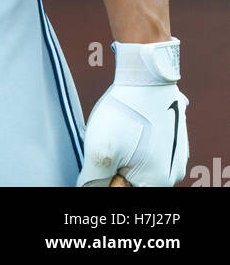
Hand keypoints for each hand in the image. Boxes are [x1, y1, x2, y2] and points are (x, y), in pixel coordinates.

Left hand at [78, 38, 188, 186]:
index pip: (122, 190)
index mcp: (158, 182)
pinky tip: (132, 120)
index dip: (108, 176)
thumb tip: (88, 189)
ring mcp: (177, 153)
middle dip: (118, 165)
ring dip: (127, 151)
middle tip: (113, 139)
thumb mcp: (99, 150)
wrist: (146, 74)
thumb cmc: (124, 112)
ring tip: (122, 127)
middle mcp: (173, 173)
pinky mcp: (174, 135)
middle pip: (133, 178)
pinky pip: (151, 145)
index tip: (105, 158)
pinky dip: (138, 137)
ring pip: (141, 162)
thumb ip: (93, 180)